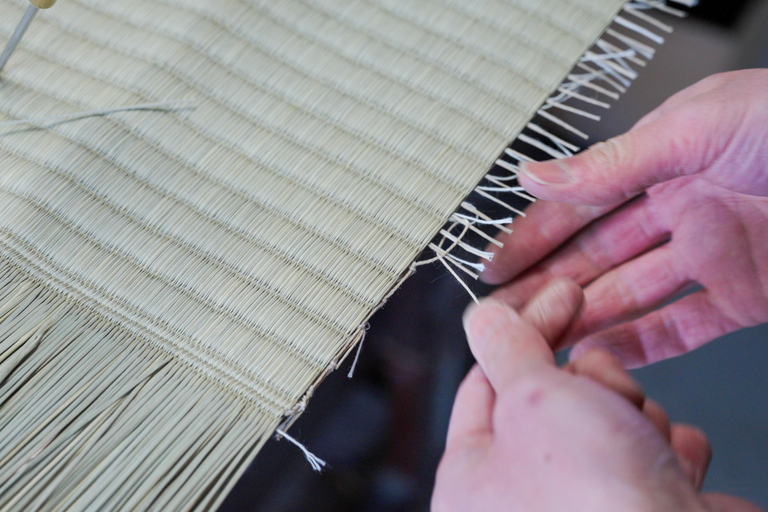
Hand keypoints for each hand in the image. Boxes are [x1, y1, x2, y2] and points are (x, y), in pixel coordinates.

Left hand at [432, 279, 760, 511]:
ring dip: (634, 416)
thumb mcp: (531, 399)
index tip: (562, 294)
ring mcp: (585, 506)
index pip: (486, 381)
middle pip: (554, 397)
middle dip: (592, 382)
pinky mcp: (643, 511)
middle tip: (606, 392)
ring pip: (609, 418)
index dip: (525, 330)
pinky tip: (674, 468)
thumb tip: (483, 316)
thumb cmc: (595, 501)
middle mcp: (523, 498)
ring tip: (641, 444)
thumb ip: (506, 349)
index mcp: (472, 479)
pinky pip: (654, 453)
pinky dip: (669, 452)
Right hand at [482, 69, 767, 366]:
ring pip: (631, 296)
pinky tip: (609, 356)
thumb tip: (535, 174)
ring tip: (544, 342)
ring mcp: (709, 254)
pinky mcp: (744, 295)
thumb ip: (611, 163)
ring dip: (586, 319)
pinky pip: (684, 325)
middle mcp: (679, 208)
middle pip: (596, 258)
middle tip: (506, 318)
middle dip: (548, 287)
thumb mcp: (695, 129)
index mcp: (661, 161)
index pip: (578, 206)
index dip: (532, 238)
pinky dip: (646, 345)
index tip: (495, 268)